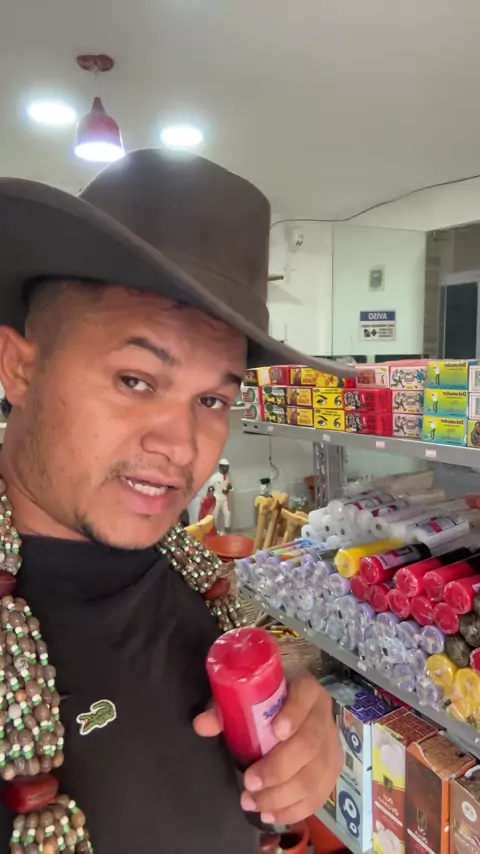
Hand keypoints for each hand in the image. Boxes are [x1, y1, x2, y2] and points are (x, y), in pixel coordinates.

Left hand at [193, 672, 343, 824]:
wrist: (298, 706)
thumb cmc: (267, 699)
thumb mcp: (246, 696)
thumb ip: (224, 709)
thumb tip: (201, 726)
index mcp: (305, 689)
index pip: (304, 697)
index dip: (293, 714)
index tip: (275, 732)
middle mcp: (323, 715)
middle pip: (309, 744)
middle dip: (278, 769)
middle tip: (250, 783)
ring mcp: (332, 744)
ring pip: (314, 775)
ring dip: (282, 796)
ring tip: (253, 803)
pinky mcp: (333, 769)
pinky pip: (319, 795)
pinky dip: (294, 810)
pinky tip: (271, 815)